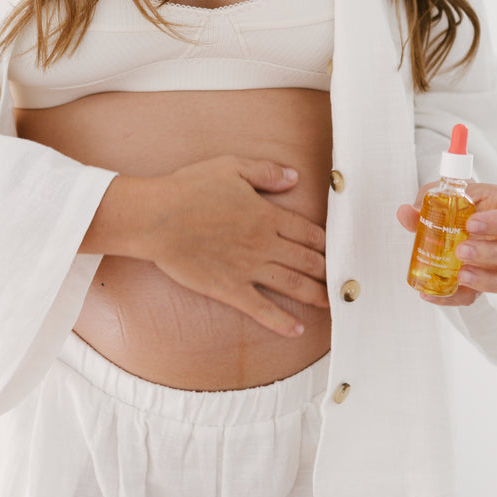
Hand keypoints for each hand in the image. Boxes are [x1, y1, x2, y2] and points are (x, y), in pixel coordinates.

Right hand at [137, 156, 328, 335]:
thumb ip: (266, 172)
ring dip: (314, 294)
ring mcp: (247, 269)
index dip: (322, 241)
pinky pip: (261, 309)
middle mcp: (263, 244)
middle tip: (340, 279)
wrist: (157, 218)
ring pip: (290, 284)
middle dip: (326, 270)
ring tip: (330, 303)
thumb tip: (295, 178)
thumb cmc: (190, 188)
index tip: (333, 248)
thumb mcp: (231, 166)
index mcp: (266, 215)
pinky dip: (281, 321)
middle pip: (305, 260)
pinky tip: (296, 330)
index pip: (305, 231)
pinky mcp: (229, 289)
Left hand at [397, 182, 496, 306]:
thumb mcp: (442, 196)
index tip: (471, 224)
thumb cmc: (459, 202)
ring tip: (460, 275)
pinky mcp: (489, 283)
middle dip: (492, 254)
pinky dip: (456, 297)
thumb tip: (406, 213)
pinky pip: (480, 296)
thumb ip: (426, 204)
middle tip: (461, 251)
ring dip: (487, 280)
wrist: (458, 217)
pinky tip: (433, 294)